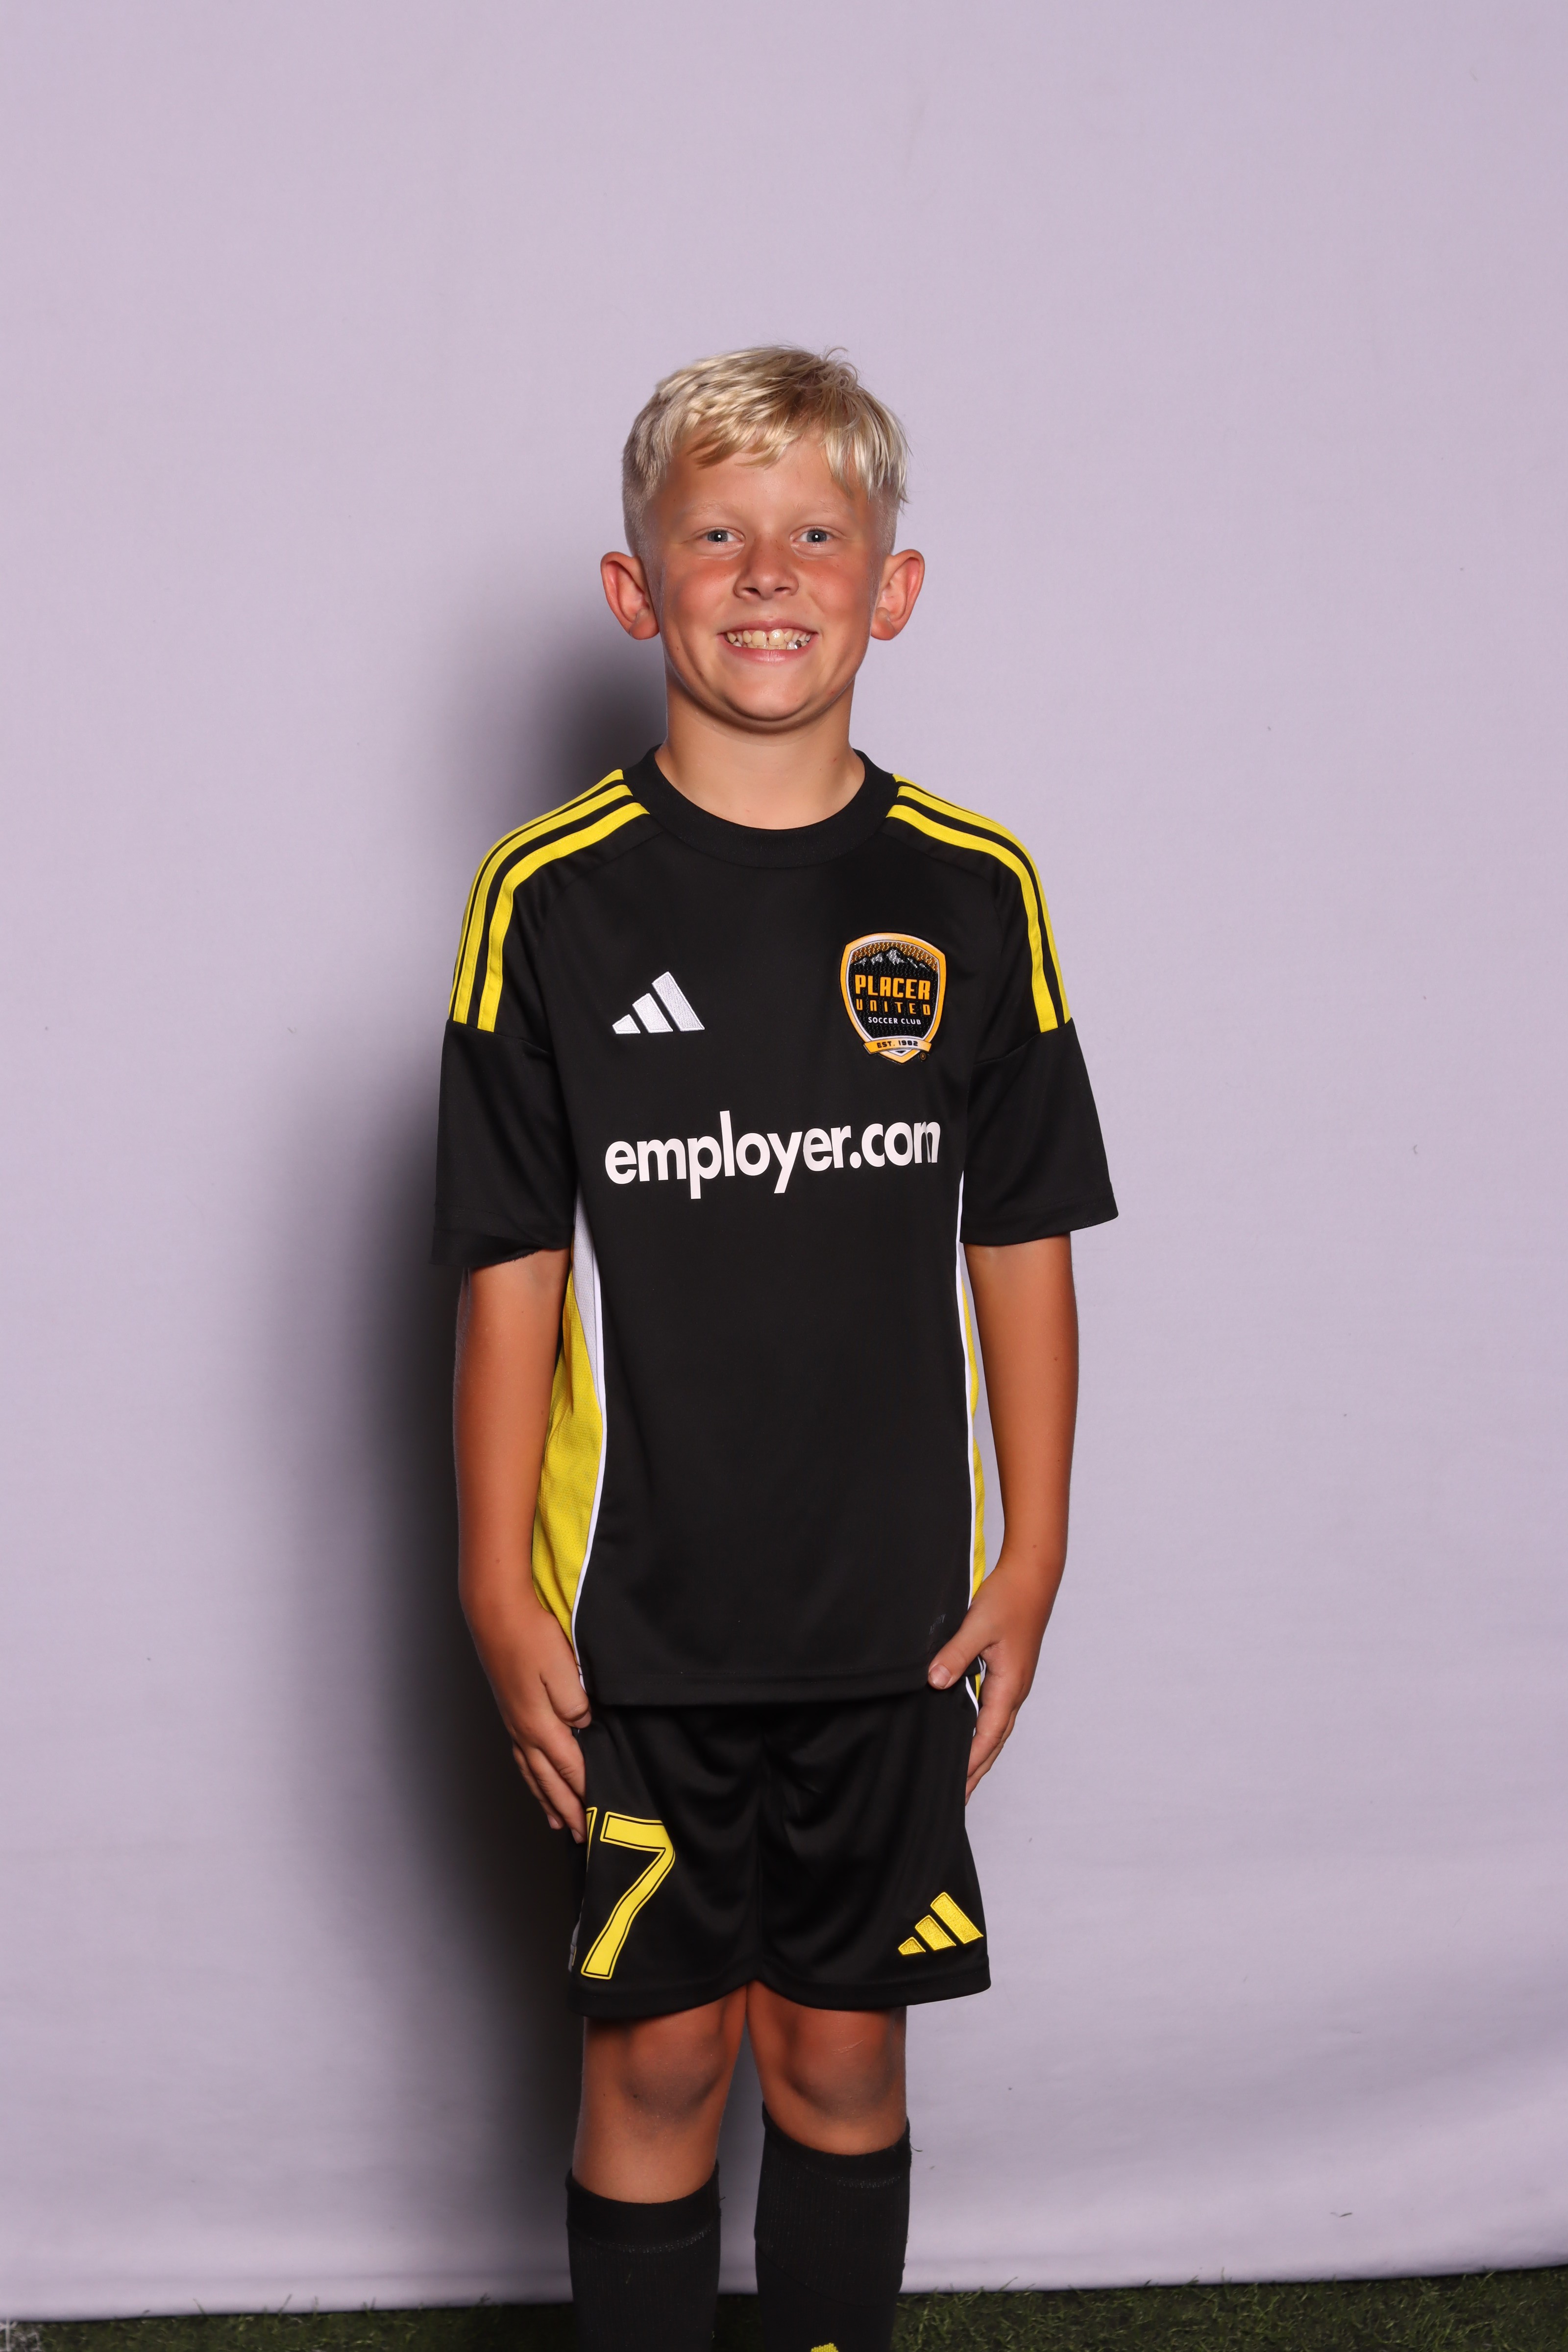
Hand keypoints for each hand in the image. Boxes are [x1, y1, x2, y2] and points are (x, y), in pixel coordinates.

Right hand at [490, 1597, 592, 1838]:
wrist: (496, 1612)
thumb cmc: (532, 1635)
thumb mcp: (563, 1669)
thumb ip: (576, 1704)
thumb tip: (584, 1727)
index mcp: (540, 1723)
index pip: (570, 1768)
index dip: (586, 1793)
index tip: (601, 1817)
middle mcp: (524, 1730)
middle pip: (548, 1781)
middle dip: (567, 1810)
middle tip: (582, 1835)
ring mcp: (514, 1723)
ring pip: (532, 1773)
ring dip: (547, 1800)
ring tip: (559, 1823)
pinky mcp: (510, 1711)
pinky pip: (523, 1758)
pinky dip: (531, 1778)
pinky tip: (535, 1780)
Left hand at [927, 1548, 1056, 1800]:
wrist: (1033, 1578)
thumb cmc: (1008, 1599)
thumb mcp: (977, 1626)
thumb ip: (955, 1654)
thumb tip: (935, 1683)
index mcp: (1010, 1686)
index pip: (988, 1735)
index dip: (971, 1762)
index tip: (956, 1788)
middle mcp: (1015, 1690)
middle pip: (995, 1742)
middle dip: (978, 1771)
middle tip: (960, 1800)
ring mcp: (1014, 1683)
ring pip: (997, 1729)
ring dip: (981, 1754)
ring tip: (964, 1778)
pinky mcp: (1010, 1673)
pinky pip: (996, 1712)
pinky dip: (983, 1732)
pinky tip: (969, 1734)